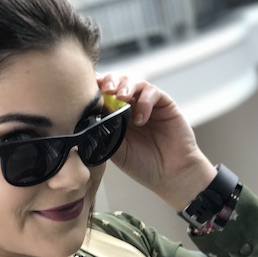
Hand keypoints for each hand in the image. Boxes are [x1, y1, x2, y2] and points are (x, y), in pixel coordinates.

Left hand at [97, 73, 216, 209]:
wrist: (171, 175)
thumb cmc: (143, 165)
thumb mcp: (117, 151)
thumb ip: (104, 133)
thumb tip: (87, 119)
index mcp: (115, 117)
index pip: (103, 95)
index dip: (96, 88)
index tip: (87, 90)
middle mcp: (131, 107)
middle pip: (117, 82)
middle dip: (110, 81)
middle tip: (106, 90)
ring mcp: (147, 105)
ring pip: (134, 83)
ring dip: (125, 86)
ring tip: (121, 98)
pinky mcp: (165, 104)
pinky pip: (152, 92)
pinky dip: (144, 101)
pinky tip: (140, 119)